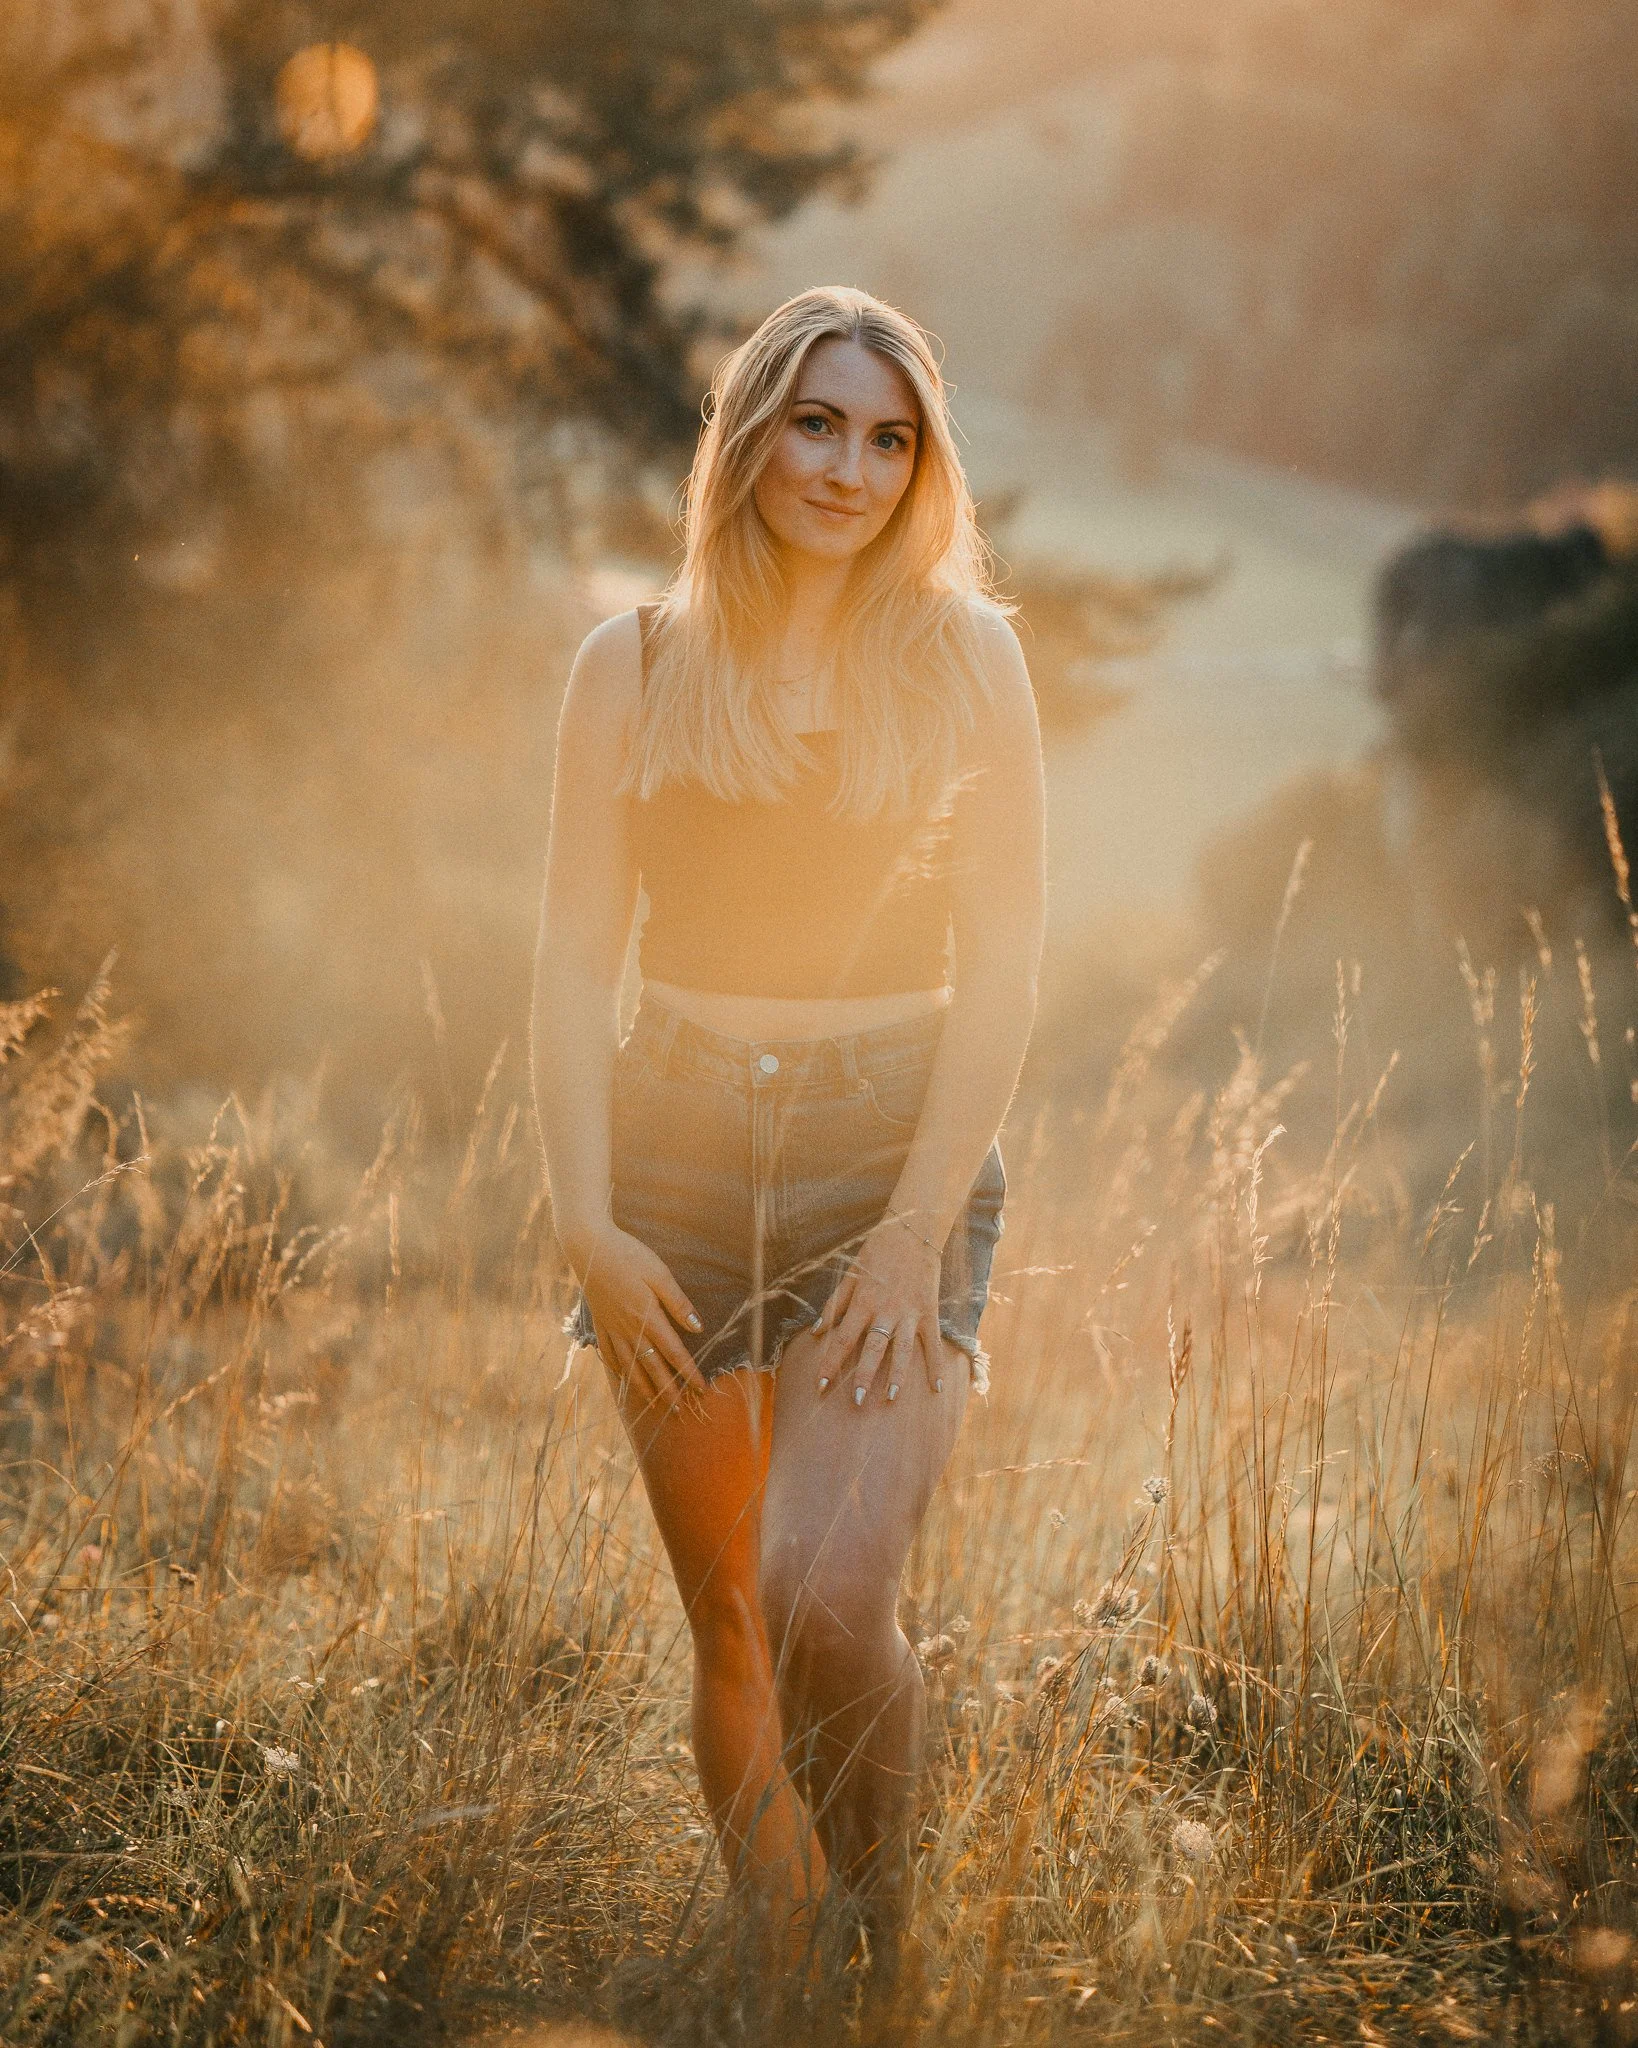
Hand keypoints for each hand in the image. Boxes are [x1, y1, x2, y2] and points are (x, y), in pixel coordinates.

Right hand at [567, 1221, 705, 1412]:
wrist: (588, 1246)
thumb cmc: (628, 1255)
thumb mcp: (660, 1274)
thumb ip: (678, 1303)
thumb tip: (698, 1328)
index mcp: (648, 1317)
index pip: (674, 1353)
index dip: (689, 1373)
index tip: (701, 1389)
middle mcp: (629, 1329)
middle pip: (652, 1367)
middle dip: (668, 1391)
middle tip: (680, 1410)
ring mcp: (611, 1327)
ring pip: (629, 1365)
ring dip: (643, 1387)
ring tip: (653, 1404)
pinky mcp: (599, 1321)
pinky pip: (608, 1353)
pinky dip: (616, 1368)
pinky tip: (621, 1377)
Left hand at [813, 1215, 944, 1408]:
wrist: (913, 1232)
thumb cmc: (877, 1253)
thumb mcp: (850, 1274)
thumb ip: (834, 1304)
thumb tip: (817, 1332)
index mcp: (862, 1302)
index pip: (842, 1339)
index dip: (830, 1364)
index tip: (820, 1386)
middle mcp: (885, 1311)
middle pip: (872, 1349)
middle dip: (864, 1376)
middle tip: (856, 1402)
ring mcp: (909, 1313)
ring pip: (902, 1350)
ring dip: (897, 1376)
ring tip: (891, 1399)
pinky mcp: (929, 1312)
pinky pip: (932, 1343)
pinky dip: (935, 1366)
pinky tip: (937, 1389)